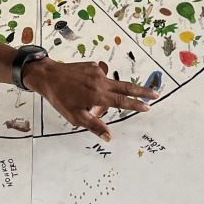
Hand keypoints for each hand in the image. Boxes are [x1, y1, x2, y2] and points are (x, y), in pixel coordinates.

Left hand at [24, 59, 158, 140]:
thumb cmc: (60, 98)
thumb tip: (109, 137)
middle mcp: (101, 82)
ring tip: (92, 98)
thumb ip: (94, 126)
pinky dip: (98, 85)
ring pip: (111, 84)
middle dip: (143, 91)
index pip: (123, 101)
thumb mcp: (76, 116)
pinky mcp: (92, 66)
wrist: (48, 75)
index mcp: (99, 95)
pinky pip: (100, 78)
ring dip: (114, 91)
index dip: (137, 105)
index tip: (148, 106)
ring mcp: (97, 72)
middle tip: (155, 94)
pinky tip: (83, 89)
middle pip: (127, 86)